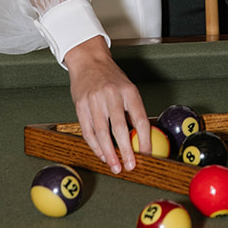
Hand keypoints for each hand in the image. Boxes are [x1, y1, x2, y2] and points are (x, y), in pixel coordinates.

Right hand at [64, 36, 151, 175]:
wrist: (89, 61)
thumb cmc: (111, 78)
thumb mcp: (127, 89)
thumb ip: (132, 111)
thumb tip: (140, 138)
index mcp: (128, 91)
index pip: (140, 119)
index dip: (144, 139)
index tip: (146, 155)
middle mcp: (112, 95)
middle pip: (119, 128)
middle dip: (125, 150)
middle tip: (130, 166)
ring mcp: (94, 100)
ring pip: (101, 132)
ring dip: (108, 153)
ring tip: (115, 166)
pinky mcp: (80, 105)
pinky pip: (88, 130)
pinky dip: (95, 146)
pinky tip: (101, 154)